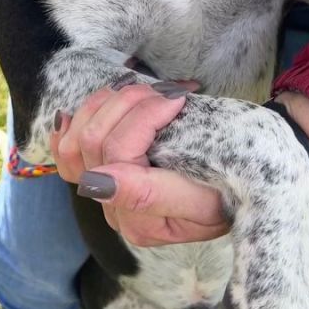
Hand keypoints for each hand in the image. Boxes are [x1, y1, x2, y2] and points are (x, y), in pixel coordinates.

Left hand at [50, 83, 229, 245]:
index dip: (145, 112)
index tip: (179, 95)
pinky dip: (69, 126)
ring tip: (138, 88)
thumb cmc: (230, 194)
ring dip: (104, 103)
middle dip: (127, 101)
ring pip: (75, 140)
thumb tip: (96, 182)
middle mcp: (113, 211)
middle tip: (165, 89)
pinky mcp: (99, 178)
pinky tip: (78, 111)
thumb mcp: (203, 201)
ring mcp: (103, 195)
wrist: (243, 193)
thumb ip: (148, 194)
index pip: (119, 149)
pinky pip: (65, 154)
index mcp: (138, 220)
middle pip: (94, 139)